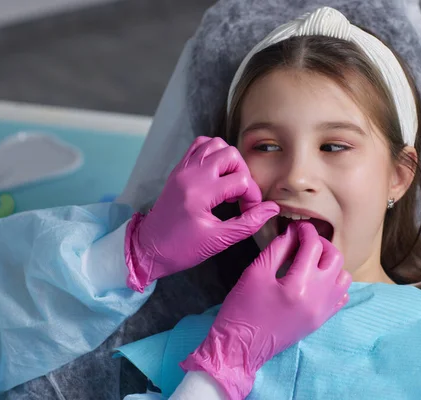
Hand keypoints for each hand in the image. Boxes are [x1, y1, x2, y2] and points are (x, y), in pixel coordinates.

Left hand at [124, 136, 278, 291]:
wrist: (148, 249)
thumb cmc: (181, 249)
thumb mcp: (218, 240)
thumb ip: (248, 224)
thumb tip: (272, 209)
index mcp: (200, 193)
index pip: (241, 180)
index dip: (253, 196)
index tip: (249, 211)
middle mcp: (191, 174)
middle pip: (230, 154)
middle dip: (243, 174)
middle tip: (241, 196)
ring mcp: (183, 169)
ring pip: (215, 144)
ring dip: (229, 161)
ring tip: (229, 184)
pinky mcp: (179, 169)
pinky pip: (199, 146)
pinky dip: (213, 153)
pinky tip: (217, 174)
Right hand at [180, 221, 351, 399]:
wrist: (241, 347)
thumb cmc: (243, 309)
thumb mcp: (255, 272)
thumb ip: (278, 248)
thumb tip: (293, 232)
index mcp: (299, 285)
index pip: (313, 246)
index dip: (305, 231)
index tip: (296, 226)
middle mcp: (318, 298)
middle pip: (335, 258)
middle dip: (321, 244)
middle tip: (304, 240)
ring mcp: (323, 311)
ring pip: (343, 277)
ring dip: (330, 263)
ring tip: (311, 260)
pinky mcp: (321, 320)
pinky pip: (340, 296)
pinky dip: (333, 283)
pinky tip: (315, 279)